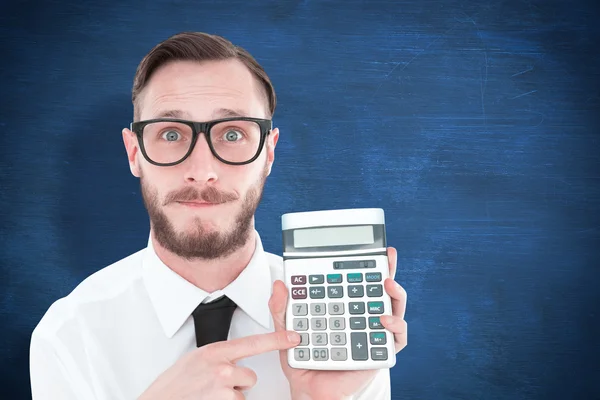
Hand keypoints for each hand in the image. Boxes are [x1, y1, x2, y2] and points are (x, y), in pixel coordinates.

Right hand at [137, 331, 300, 399]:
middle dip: (238, 384)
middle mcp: (221, 369)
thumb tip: (232, 362)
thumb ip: (217, 358)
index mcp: (215, 352)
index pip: (253, 342)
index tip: (294, 337)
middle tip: (215, 387)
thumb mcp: (195, 361)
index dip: (277, 339)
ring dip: (230, 397)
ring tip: (208, 396)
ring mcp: (223, 389)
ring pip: (243, 394)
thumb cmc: (173, 385)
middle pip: (250, 376)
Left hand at [269, 247, 407, 399]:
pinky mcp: (380, 352)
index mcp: (345, 306)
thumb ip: (282, 308)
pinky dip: (395, 327)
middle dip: (389, 271)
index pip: (360, 280)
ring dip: (395, 294)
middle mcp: (363, 316)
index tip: (374, 247)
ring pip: (395, 309)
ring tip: (387, 285)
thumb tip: (279, 285)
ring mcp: (374, 332)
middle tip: (388, 258)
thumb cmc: (303, 356)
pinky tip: (384, 320)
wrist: (307, 387)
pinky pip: (396, 338)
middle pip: (382, 290)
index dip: (369, 263)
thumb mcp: (287, 328)